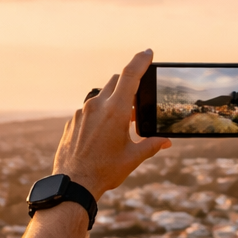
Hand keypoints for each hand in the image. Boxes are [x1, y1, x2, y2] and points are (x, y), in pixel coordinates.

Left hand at [52, 49, 170, 197]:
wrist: (73, 184)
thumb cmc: (105, 172)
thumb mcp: (133, 158)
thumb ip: (151, 145)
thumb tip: (166, 142)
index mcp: (116, 111)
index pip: (130, 75)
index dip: (140, 60)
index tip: (148, 52)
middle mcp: (97, 106)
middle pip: (116, 82)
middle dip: (128, 85)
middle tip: (137, 102)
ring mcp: (82, 113)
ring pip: (101, 96)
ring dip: (113, 102)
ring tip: (120, 124)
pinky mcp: (72, 122)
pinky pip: (88, 110)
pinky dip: (98, 115)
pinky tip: (102, 134)